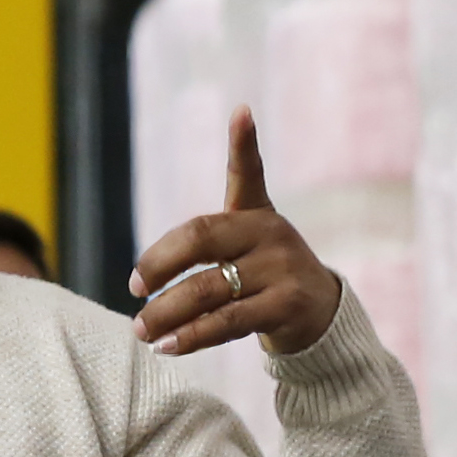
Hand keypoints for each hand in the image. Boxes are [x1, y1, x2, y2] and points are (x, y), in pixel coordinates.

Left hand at [128, 110, 347, 357]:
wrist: (322, 315)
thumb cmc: (267, 276)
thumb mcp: (245, 248)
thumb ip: (204, 245)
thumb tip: (141, 277)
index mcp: (256, 213)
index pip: (247, 174)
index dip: (245, 142)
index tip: (241, 110)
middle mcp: (271, 232)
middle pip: (201, 239)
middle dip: (159, 264)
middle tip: (135, 288)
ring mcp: (281, 268)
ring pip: (206, 289)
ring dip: (166, 312)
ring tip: (142, 330)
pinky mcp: (286, 305)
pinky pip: (227, 321)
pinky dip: (191, 336)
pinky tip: (167, 346)